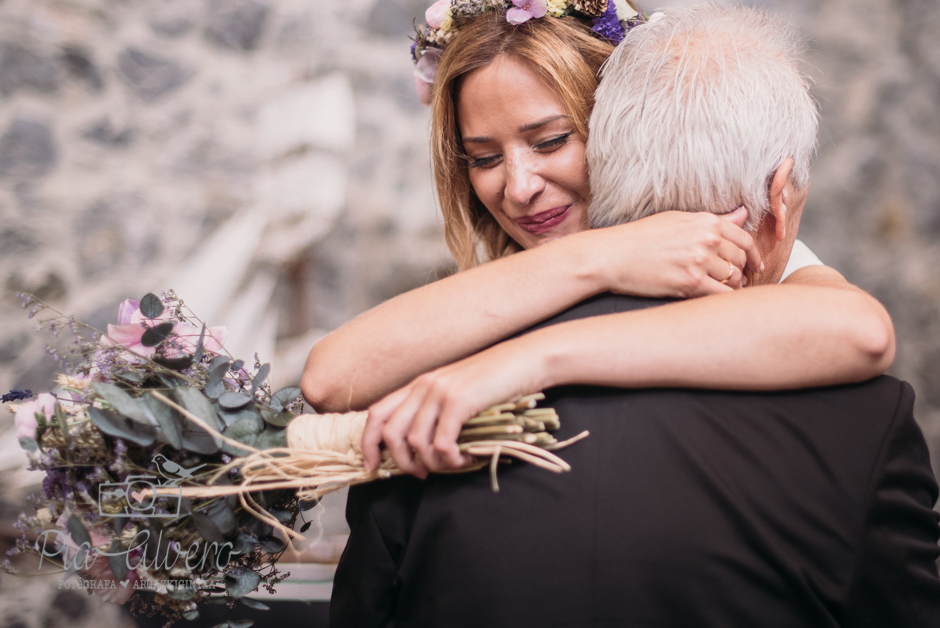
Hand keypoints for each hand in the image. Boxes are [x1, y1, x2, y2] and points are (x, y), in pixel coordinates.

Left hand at [361, 337, 543, 476]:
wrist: (525, 360)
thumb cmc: (495, 382)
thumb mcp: (457, 394)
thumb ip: (436, 413)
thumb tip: (421, 450)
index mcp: (418, 384)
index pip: (376, 413)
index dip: (369, 443)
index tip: (373, 466)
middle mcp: (423, 386)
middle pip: (390, 432)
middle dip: (401, 462)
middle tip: (421, 474)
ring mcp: (440, 392)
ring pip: (415, 442)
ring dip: (432, 463)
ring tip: (453, 464)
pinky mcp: (458, 401)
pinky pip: (441, 443)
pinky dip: (451, 459)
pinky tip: (466, 458)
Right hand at [587, 207, 761, 297]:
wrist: (613, 256)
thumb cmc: (640, 237)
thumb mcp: (677, 219)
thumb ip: (713, 220)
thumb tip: (743, 214)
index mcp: (706, 221)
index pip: (744, 239)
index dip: (753, 255)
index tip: (755, 266)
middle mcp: (707, 239)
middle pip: (741, 260)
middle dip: (742, 273)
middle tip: (736, 282)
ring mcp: (700, 261)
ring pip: (734, 279)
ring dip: (732, 288)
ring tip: (722, 291)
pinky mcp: (690, 282)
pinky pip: (721, 294)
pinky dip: (723, 299)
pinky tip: (714, 299)